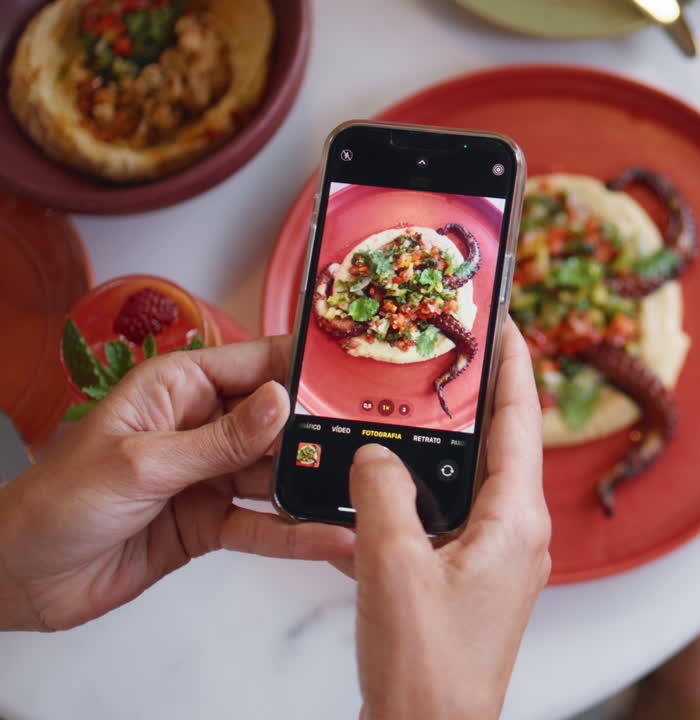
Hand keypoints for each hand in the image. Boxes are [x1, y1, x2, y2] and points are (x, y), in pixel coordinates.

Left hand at [0, 337, 354, 631]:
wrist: (20, 579)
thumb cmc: (56, 502)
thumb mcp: (142, 463)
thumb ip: (220, 440)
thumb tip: (282, 403)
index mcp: (177, 388)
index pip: (255, 365)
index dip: (304, 368)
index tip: (354, 375)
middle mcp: (200, 427)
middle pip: (278, 424)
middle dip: (321, 436)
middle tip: (374, 446)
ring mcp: (209, 477)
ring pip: (278, 476)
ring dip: (316, 488)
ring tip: (365, 495)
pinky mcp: (212, 524)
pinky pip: (264, 525)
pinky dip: (297, 535)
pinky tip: (331, 539)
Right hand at [348, 318, 549, 719]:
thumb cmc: (429, 668)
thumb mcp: (392, 565)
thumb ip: (382, 493)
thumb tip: (375, 454)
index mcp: (518, 520)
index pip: (519, 420)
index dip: (512, 363)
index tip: (502, 318)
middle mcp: (519, 534)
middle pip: (503, 443)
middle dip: (480, 393)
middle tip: (453, 348)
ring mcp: (498, 558)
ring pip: (475, 479)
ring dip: (450, 442)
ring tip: (419, 400)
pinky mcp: (472, 580)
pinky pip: (453, 515)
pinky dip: (427, 490)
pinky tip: (390, 482)